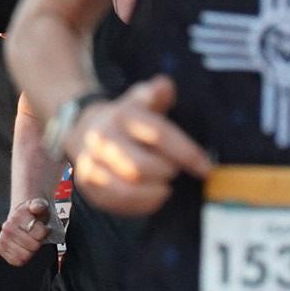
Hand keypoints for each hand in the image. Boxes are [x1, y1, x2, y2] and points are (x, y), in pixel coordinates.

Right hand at [0, 196, 51, 265]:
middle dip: (39, 242)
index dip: (45, 232)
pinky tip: (24, 249)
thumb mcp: (41, 205)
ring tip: (31, 241)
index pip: (40, 233)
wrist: (22, 216)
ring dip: (31, 251)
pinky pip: (15, 261)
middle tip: (37, 236)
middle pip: (33, 246)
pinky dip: (22, 258)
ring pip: (25, 256)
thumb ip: (40, 205)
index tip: (43, 227)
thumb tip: (36, 207)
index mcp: (18, 216)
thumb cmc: (33, 214)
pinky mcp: (0, 248)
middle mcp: (7, 227)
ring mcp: (3, 238)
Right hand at [64, 77, 207, 215]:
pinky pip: (116, 203)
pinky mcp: (86, 184)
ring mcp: (91, 162)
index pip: (158, 135)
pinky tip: (153, 197)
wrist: (84, 129)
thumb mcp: (142, 99)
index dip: (185, 153)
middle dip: (164, 173)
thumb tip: (165, 86)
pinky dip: (140, 205)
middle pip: (140, 167)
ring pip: (126, 188)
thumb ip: (157, 92)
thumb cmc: (127, 118)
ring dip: (153, 192)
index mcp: (122, 114)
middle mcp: (103, 137)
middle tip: (174, 172)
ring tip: (165, 188)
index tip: (205, 169)